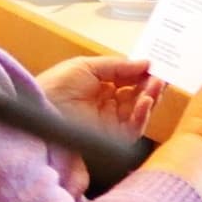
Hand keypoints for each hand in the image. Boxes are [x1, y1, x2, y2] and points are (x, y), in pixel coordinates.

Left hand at [39, 56, 164, 132]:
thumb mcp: (86, 66)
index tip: (157, 65)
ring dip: (151, 98)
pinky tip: (145, 102)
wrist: (39, 110)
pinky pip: (134, 129)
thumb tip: (146, 63)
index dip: (144, 74)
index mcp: (102, 87)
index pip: (131, 81)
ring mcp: (111, 122)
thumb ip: (118, 66)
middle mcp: (109, 105)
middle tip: (162, 76)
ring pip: (140, 112)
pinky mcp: (111, 138)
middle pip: (139, 96)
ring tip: (156, 85)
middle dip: (152, 85)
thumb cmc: (56, 85)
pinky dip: (143, 116)